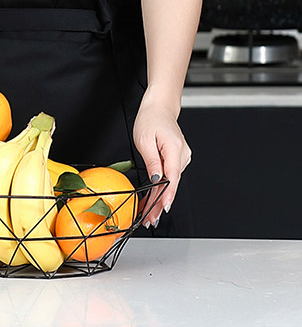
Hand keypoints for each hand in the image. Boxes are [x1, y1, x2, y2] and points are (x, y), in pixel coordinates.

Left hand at [132, 91, 191, 226]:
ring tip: (149, 212)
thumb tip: (156, 180)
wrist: (159, 108)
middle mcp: (182, 154)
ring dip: (160, 196)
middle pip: (172, 183)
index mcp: (174, 147)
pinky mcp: (179, 158)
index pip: (173, 176)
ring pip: (171, 181)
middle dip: (160, 202)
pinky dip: (162, 186)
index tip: (163, 208)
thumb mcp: (144, 139)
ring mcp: (182, 156)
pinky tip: (155, 197)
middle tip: (151, 218)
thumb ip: (151, 161)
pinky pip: (170, 175)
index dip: (168, 194)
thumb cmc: (150, 119)